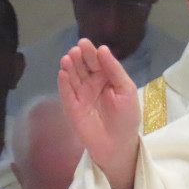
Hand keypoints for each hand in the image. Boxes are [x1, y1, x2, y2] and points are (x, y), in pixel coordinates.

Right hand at [58, 38, 140, 188]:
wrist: (119, 144)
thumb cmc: (126, 117)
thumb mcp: (126, 90)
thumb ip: (115, 70)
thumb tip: (103, 49)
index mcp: (106, 77)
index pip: (97, 61)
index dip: (92, 53)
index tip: (86, 44)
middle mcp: (91, 83)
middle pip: (83, 66)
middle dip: (80, 56)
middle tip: (77, 49)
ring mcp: (80, 94)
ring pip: (73, 77)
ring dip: (70, 66)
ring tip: (68, 58)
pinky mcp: (71, 107)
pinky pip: (66, 92)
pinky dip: (63, 82)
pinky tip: (63, 73)